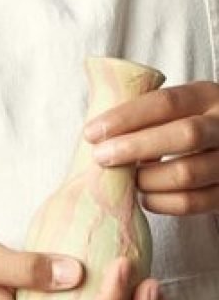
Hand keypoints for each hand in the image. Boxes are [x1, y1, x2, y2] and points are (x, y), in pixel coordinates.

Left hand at [84, 81, 218, 215]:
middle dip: (135, 147)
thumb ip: (148, 113)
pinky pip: (195, 202)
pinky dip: (163, 203)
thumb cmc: (189, 121)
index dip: (126, 117)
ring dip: (147, 179)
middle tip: (101, 157)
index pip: (166, 102)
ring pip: (188, 174)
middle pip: (184, 135)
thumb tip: (97, 132)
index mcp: (207, 96)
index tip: (93, 132)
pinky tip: (145, 197)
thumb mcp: (180, 106)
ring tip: (125, 179)